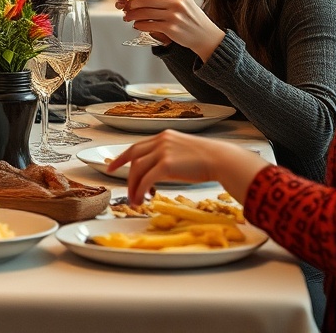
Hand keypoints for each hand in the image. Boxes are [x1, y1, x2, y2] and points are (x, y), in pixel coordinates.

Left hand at [107, 130, 268, 205]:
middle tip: (123, 188)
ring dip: (133, 186)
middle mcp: (161, 141)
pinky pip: (146, 179)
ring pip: (137, 169)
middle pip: (134, 157)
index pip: (137, 146)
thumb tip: (158, 171)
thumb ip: (169, 155)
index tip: (113, 165)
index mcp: (164, 136)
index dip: (123, 157)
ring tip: (135, 200)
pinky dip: (140, 190)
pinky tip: (142, 199)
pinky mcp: (166, 164)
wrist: (221, 159)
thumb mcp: (184, 151)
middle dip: (125, 174)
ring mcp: (162, 151)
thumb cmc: (208, 159)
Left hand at [110, 0, 226, 55]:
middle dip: (132, 3)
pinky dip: (140, 25)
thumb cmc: (193, 17)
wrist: (205, 35)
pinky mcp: (171, 29)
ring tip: (127, 16)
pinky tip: (137, 25)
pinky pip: (149, 25)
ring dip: (132, 15)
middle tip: (126, 6)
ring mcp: (174, 16)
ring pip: (145, 13)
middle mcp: (177, 3)